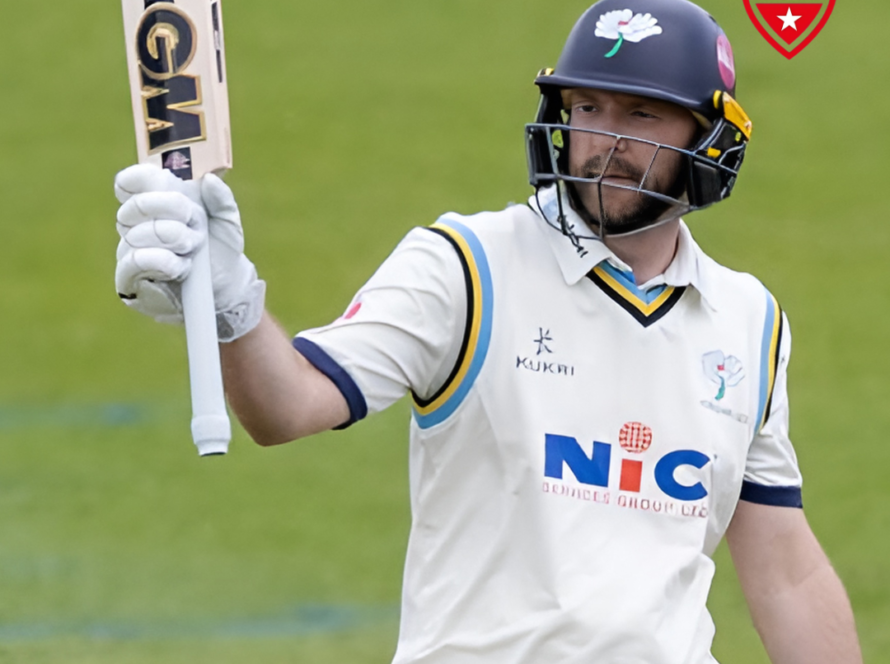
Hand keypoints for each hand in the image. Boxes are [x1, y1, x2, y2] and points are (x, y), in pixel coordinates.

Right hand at [114, 164, 265, 341]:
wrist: (224, 289)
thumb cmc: (220, 250)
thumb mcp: (227, 222)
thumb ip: (221, 199)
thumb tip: (208, 180)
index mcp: (153, 203)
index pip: (129, 181)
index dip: (144, 179)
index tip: (170, 186)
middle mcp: (135, 224)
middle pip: (138, 204)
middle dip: (174, 212)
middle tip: (197, 228)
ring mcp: (128, 249)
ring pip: (139, 234)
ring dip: (176, 240)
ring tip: (192, 251)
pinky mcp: (127, 278)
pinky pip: (136, 260)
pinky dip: (163, 261)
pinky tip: (181, 266)